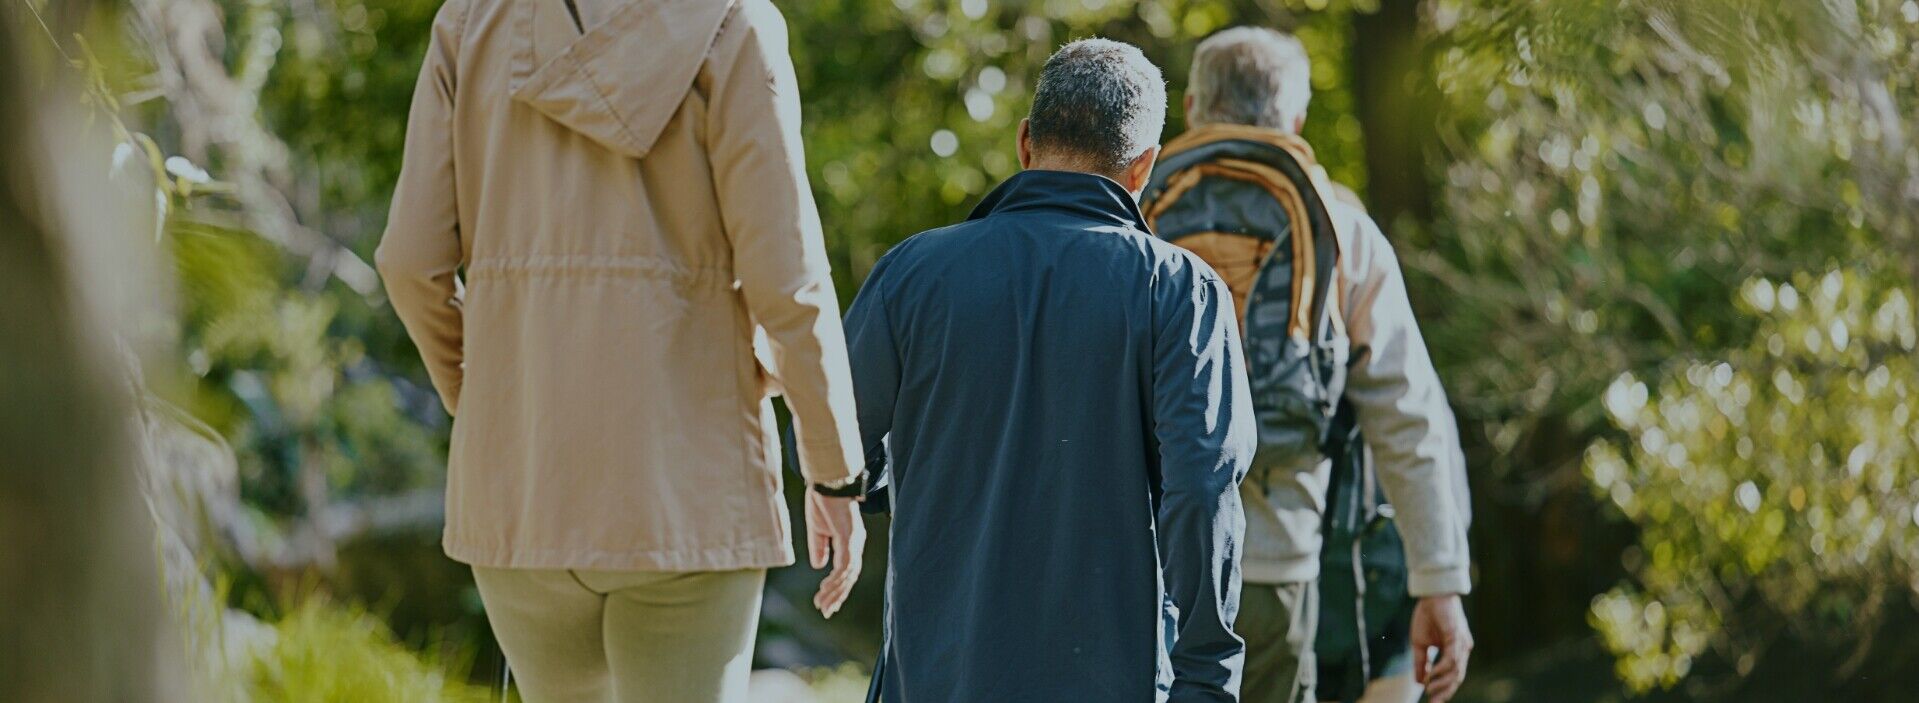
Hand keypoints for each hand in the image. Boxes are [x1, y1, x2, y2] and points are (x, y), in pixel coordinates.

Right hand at [804, 489, 864, 618]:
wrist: (826, 480)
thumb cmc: (822, 500)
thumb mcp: (818, 529)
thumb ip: (820, 547)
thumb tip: (820, 567)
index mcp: (849, 541)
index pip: (847, 570)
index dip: (837, 587)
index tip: (826, 602)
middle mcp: (856, 543)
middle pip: (850, 577)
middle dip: (838, 596)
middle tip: (826, 612)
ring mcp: (854, 541)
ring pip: (848, 575)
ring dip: (834, 592)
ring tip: (822, 605)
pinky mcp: (849, 538)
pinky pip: (844, 565)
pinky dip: (835, 580)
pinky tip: (825, 589)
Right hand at [1411, 594, 1473, 702]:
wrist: (1431, 595)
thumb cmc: (1427, 616)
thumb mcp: (1420, 644)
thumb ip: (1421, 663)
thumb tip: (1419, 682)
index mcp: (1455, 652)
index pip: (1452, 677)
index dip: (1444, 690)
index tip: (1432, 702)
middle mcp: (1462, 650)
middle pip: (1457, 678)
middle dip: (1445, 693)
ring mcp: (1461, 644)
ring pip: (1456, 672)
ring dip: (1443, 684)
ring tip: (1430, 691)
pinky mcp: (1456, 637)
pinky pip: (1452, 659)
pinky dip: (1441, 670)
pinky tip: (1430, 676)